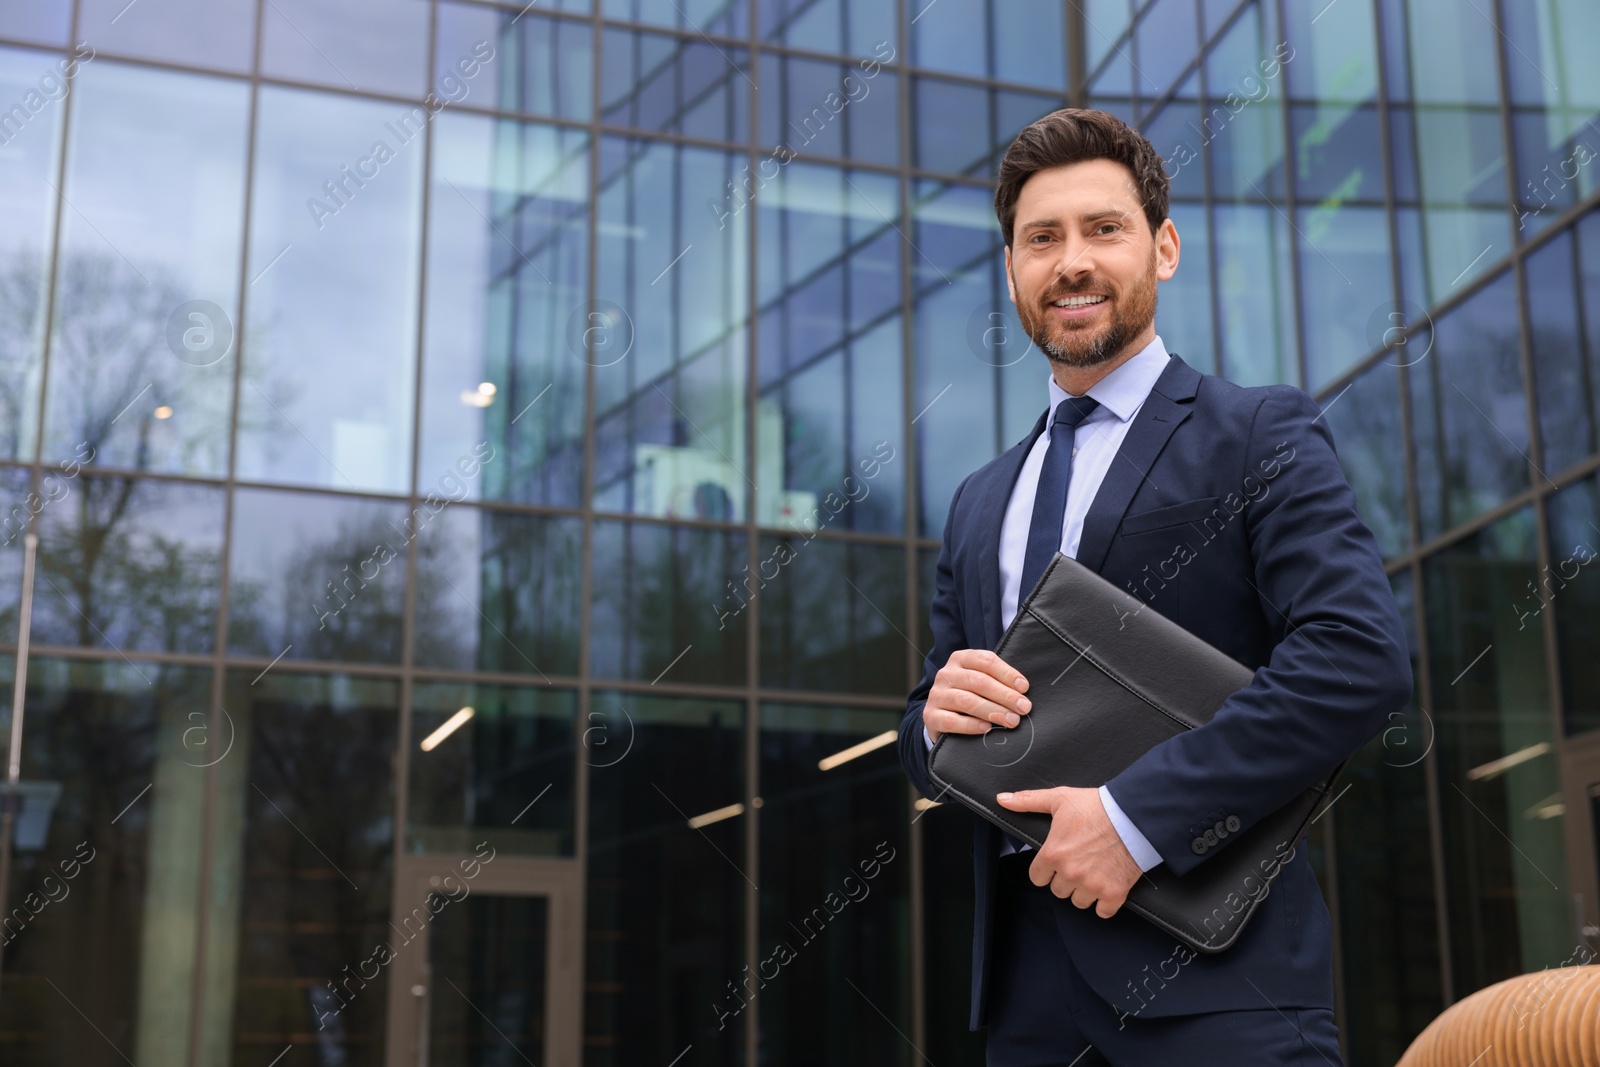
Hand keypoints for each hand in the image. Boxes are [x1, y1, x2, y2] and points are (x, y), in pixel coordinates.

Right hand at [922, 649, 1030, 743]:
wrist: (942, 717)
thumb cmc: (971, 696)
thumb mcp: (982, 682)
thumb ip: (998, 681)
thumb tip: (1023, 691)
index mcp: (960, 659)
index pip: (986, 661)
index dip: (1007, 673)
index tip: (1024, 688)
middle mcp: (946, 674)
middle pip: (978, 681)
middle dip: (1005, 695)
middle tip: (1023, 708)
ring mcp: (937, 695)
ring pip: (966, 701)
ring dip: (992, 711)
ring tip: (1011, 720)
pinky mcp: (931, 716)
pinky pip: (952, 721)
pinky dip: (971, 725)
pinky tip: (987, 728)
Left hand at [995, 786, 1140, 917]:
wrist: (1133, 815)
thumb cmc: (1097, 806)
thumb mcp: (1059, 799)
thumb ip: (1028, 801)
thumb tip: (1002, 800)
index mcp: (1053, 854)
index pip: (1037, 878)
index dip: (1046, 870)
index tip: (1056, 861)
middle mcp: (1070, 873)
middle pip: (1058, 891)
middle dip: (1066, 879)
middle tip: (1079, 862)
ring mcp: (1092, 886)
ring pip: (1078, 902)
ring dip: (1084, 891)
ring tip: (1093, 871)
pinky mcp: (1114, 894)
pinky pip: (1102, 912)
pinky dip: (1105, 903)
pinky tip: (1107, 886)